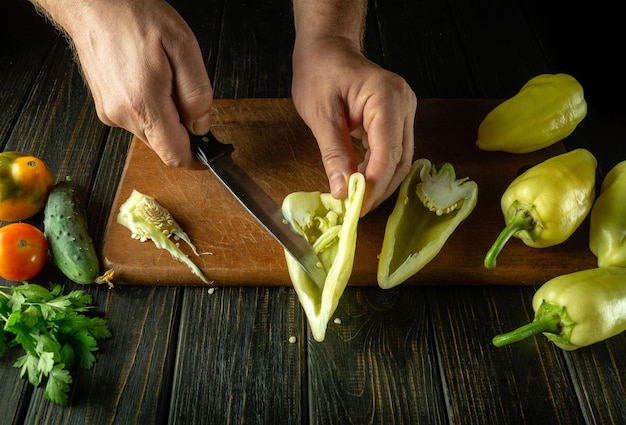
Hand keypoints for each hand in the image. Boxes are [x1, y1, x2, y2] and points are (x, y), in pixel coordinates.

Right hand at [40, 0, 212, 166]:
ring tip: (164, 79)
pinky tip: (149, 80)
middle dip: (182, 130)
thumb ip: (197, 93)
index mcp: (143, 103)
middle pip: (164, 145)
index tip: (209, 153)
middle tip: (186, 95)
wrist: (93, 2)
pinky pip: (137, 120)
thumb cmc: (135, 16)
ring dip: (166, 117)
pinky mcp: (105, 107)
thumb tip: (202, 126)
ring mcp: (110, 113)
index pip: (175, 154)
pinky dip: (150, 109)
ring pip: (151, 133)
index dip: (196, 158)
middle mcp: (122, 114)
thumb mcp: (183, 47)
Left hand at [291, 37, 415, 214]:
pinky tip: (361, 183)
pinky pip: (392, 152)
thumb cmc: (320, 72)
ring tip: (357, 201)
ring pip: (400, 160)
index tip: (355, 207)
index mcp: (387, 98)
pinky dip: (377, 170)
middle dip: (378, 189)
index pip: (387, 153)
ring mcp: (404, 111)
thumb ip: (333, 153)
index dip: (373, 185)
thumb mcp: (320, 114)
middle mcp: (404, 105)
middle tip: (355, 210)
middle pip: (400, 161)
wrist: (327, 49)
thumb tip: (342, 191)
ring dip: (379, 183)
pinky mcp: (397, 119)